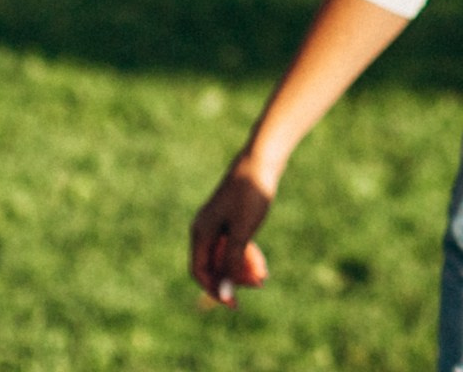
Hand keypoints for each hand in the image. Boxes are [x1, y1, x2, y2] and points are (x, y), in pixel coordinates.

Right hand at [189, 156, 275, 306]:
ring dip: (242, 268)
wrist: (262, 159)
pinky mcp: (231, 217)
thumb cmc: (250, 195)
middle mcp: (204, 229)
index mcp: (200, 233)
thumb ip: (231, 262)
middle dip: (233, 277)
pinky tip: (260, 265)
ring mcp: (217, 222)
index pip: (200, 271)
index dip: (214, 289)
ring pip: (225, 255)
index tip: (233, 303)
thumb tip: (221, 292)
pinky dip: (245, 254)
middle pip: (214, 264)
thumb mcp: (242, 232)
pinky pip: (233, 243)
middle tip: (259, 283)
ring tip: (263, 276)